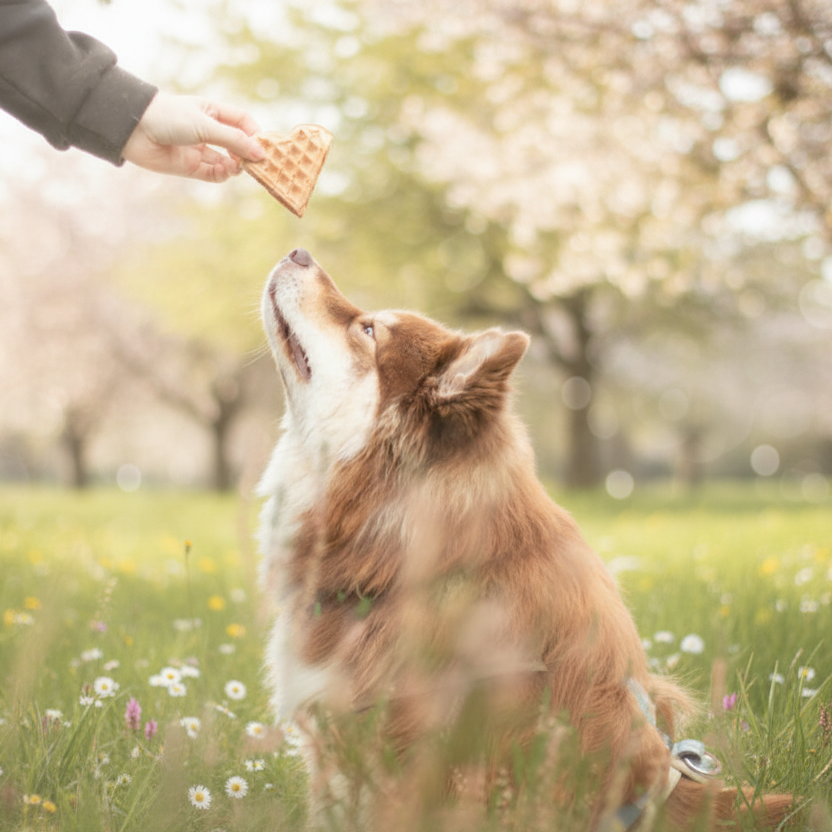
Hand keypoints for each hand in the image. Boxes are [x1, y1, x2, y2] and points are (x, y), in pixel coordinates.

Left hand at [122, 92, 265, 182]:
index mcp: (213, 112)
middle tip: (256, 163)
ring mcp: (199, 150)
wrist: (133, 129)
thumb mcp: (206, 125)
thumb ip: (234, 140)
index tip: (263, 145)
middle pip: (237, 144)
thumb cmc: (168, 116)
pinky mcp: (190, 167)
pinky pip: (213, 174)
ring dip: (236, 166)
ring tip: (239, 167)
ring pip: (227, 162)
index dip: (254, 133)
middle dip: (247, 153)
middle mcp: (208, 131)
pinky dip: (222, 175)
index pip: (242, 122)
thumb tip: (260, 153)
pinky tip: (226, 172)